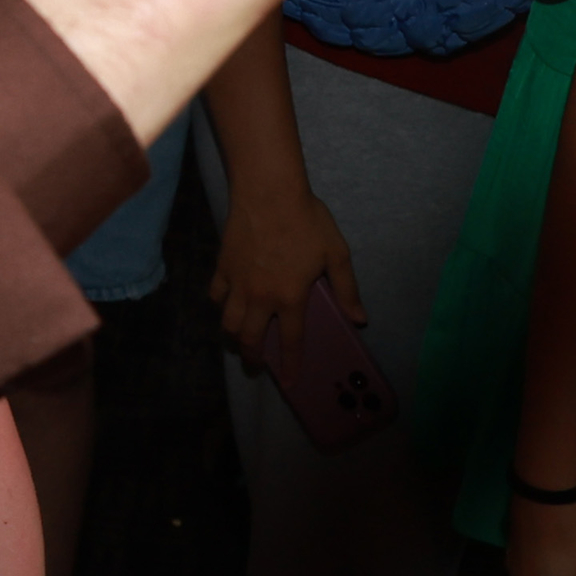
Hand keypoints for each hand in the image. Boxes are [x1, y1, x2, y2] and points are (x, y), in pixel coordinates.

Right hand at [211, 178, 361, 373]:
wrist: (269, 193)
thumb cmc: (307, 220)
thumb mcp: (336, 253)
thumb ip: (346, 288)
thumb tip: (359, 318)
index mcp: (291, 297)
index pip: (291, 341)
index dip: (291, 365)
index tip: (290, 382)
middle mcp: (261, 297)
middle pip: (250, 339)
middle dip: (253, 358)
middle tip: (258, 365)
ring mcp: (238, 283)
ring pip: (229, 323)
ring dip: (235, 336)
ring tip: (241, 339)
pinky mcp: (222, 268)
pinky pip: (216, 295)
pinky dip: (221, 305)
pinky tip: (228, 303)